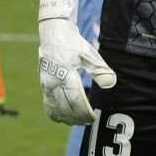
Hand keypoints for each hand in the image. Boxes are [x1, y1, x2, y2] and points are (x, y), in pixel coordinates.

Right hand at [38, 0, 116, 124]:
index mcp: (65, 74)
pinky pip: (47, 103)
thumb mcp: (88, 54)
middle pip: (65, 107)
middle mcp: (53, 81)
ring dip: (66, 117)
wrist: (53, 32)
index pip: (75, 100)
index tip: (93, 118)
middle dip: (76, 117)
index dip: (84, 112)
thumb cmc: (73, 43)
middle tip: (88, 122)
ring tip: (78, 122)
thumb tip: (111, 83)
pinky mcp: (43, 83)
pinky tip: (63, 118)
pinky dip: (55, 112)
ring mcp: (46, 83)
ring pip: (54, 107)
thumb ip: (99, 70)